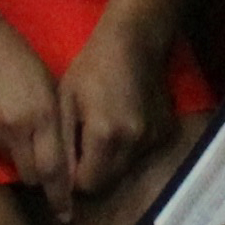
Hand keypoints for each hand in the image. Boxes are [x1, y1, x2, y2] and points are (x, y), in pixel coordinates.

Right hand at [0, 17, 72, 208]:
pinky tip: (3, 125)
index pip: (56, 168)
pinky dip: (4, 148)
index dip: (62, 195)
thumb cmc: (16, 55)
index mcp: (44, 112)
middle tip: (51, 185)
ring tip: (25, 144)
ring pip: (14, 167)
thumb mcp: (46, 82)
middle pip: (35, 177)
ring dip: (23, 163)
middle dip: (43, 182)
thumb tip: (64, 154)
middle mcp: (20, 127)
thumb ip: (55, 119)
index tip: (67, 214)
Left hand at [56, 14, 175, 204]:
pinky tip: (124, 121)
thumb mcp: (65, 101)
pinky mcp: (166, 131)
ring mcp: (153, 138)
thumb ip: (62, 146)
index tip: (69, 158)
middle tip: (83, 144)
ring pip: (125, 169)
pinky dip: (130, 147)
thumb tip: (59, 185)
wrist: (135, 40)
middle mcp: (134, 143)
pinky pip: (142, 153)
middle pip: (108, 181)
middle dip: (92, 172)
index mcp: (105, 136)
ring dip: (111, 161)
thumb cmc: (91, 67)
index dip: (73, 177)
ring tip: (103, 130)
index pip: (87, 184)